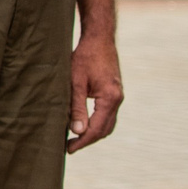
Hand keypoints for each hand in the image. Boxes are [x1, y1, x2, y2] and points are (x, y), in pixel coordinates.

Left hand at [67, 33, 122, 152]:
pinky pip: (108, 114)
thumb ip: (76, 107)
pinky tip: (83, 124)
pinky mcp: (114, 92)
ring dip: (93, 133)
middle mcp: (118, 99)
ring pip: (108, 123)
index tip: (69, 149)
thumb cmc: (84, 57)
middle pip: (105, 129)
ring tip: (74, 138)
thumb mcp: (75, 82)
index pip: (97, 128)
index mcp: (110, 98)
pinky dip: (97, 123)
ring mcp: (118, 96)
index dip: (83, 141)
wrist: (99, 39)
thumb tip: (77, 131)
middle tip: (70, 147)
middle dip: (88, 140)